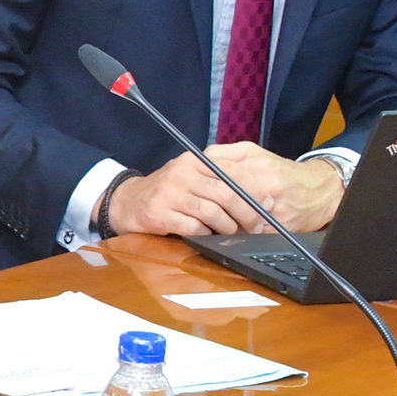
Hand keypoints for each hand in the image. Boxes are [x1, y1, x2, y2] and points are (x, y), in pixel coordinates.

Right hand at [104, 149, 265, 236]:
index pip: (232, 171)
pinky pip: (193, 227)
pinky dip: (206, 233)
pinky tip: (209, 234)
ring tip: (234, 232)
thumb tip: (257, 194)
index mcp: (194, 161)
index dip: (255, 188)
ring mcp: (169, 194)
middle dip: (247, 213)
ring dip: (229, 226)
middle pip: (226, 193)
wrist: (128, 202)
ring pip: (212, 212)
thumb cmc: (169, 190)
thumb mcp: (191, 173)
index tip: (268, 203)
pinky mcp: (160, 214)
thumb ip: (219, 176)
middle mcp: (182, 174)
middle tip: (256, 225)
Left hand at [205, 143, 344, 232]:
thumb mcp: (254, 152)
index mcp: (259, 168)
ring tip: (217, 217)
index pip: (221, 180)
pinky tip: (235, 227)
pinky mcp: (278, 229)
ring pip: (236, 220)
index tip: (199, 192)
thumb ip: (225, 153)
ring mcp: (273, 210)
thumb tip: (199, 161)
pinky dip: (238, 232)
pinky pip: (249, 234)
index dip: (207, 189)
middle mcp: (267, 188)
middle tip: (204, 207)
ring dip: (224, 221)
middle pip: (227, 202)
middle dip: (213, 206)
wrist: (321, 189)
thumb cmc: (283, 170)